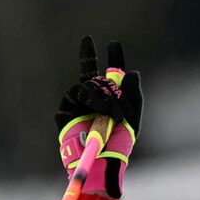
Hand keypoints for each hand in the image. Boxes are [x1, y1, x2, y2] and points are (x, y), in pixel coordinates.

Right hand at [55, 36, 142, 198]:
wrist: (101, 159)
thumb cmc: (118, 144)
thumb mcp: (132, 118)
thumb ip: (133, 95)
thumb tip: (132, 71)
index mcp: (109, 101)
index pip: (110, 77)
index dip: (112, 59)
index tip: (113, 44)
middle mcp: (92, 100)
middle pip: (92, 73)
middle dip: (92, 56)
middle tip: (97, 41)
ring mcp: (78, 103)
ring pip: (91, 84)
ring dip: (106, 95)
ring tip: (114, 112)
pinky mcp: (66, 109)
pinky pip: (80, 92)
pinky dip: (93, 98)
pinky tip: (101, 108)